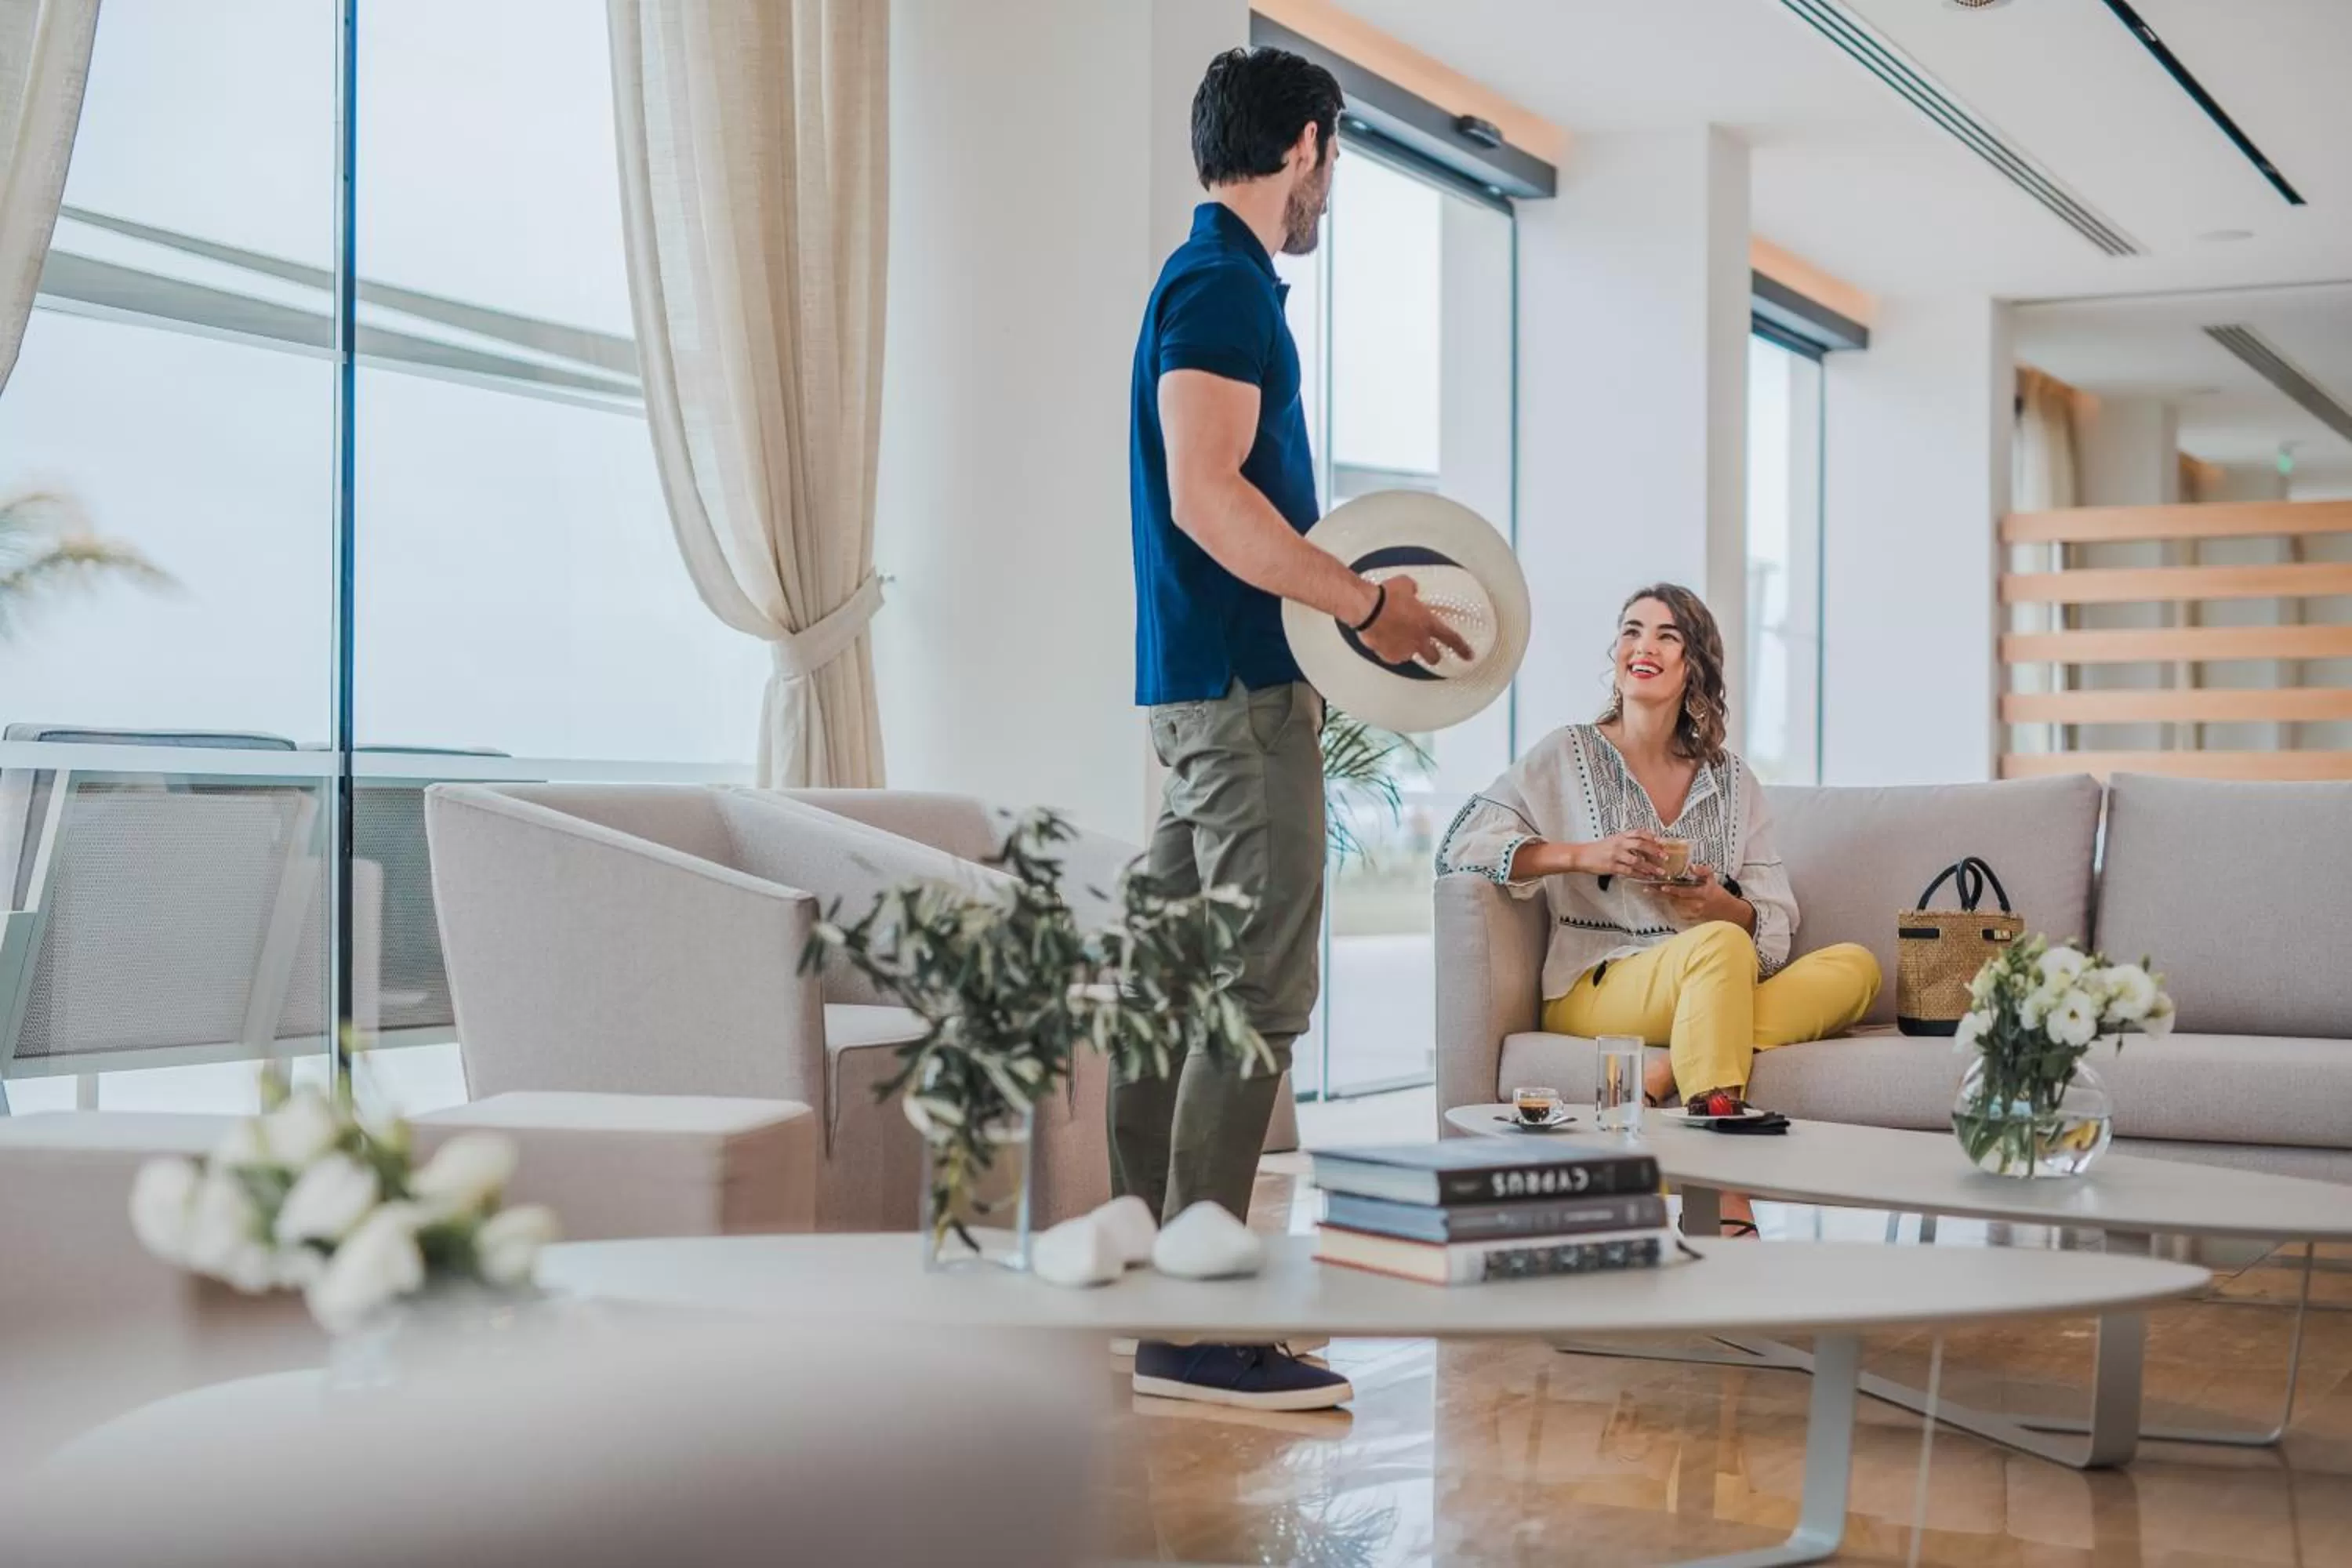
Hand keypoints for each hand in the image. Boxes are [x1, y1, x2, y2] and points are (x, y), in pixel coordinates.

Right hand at [1356, 574, 1476, 667]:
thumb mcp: (1405, 585)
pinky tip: (1384, 639)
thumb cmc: (1387, 596)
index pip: (1452, 639)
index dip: (1462, 648)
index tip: (1469, 655)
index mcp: (1429, 624)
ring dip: (1407, 649)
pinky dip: (1390, 650)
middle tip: (1427, 649)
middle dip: (1432, 654)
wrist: (1367, 608)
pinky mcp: (1388, 655)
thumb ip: (1413, 590)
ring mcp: (1403, 650)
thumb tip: (1412, 591)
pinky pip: (1392, 656)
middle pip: (1433, 657)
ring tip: (1396, 637)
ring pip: (1410, 656)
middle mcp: (1419, 641)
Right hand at [1569, 830, 1669, 880]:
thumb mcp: (1612, 841)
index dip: (1651, 836)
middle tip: (1665, 856)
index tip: (1662, 841)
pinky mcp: (1612, 867)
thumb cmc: (1597, 849)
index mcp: (1619, 836)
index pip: (1638, 833)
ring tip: (1659, 872)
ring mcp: (1615, 855)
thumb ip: (1626, 841)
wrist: (1582, 856)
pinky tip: (1646, 877)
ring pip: (1637, 860)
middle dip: (1654, 850)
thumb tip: (1643, 845)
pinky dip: (1639, 875)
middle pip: (1640, 844)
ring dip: (1650, 867)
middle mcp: (1619, 844)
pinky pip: (1629, 871)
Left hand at [1653, 865, 1753, 930]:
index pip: (1684, 892)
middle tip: (1647, 888)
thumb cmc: (1720, 895)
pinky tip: (1662, 899)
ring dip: (1662, 899)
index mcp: (1703, 894)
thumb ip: (1704, 871)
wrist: (1729, 913)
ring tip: (1651, 891)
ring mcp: (1693, 914)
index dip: (1672, 890)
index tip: (1661, 886)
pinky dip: (1669, 905)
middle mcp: (1696, 905)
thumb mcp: (1714, 880)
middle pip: (1674, 899)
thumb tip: (1692, 866)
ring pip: (1674, 906)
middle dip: (1660, 894)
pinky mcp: (1691, 919)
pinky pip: (1677, 912)